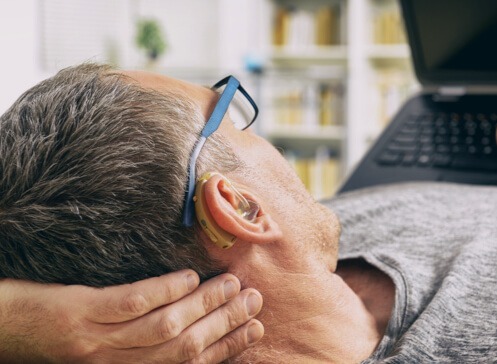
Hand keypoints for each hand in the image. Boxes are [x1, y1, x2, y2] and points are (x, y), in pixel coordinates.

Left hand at [0, 270, 262, 362]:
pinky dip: (164, 291)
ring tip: (231, 284)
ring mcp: (96, 341)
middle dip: (225, 326)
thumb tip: (185, 321)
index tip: (255, 328)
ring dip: (204, 307)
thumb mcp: (102, 349)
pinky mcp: (78, 313)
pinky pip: (129, 304)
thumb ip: (139, 342)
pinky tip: (188, 277)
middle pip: (183, 348)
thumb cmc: (52, 338)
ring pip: (164, 329)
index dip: (226, 349)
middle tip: (253, 301)